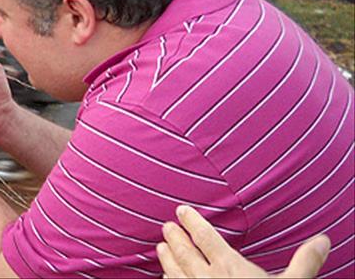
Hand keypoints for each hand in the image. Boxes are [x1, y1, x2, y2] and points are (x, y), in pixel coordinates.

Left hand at [158, 205, 329, 277]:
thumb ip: (304, 263)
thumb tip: (322, 241)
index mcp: (229, 267)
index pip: (205, 237)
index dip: (192, 221)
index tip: (182, 210)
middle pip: (185, 252)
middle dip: (175, 238)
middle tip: (167, 227)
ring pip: (174, 271)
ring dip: (167, 258)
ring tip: (160, 247)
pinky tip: (166, 278)